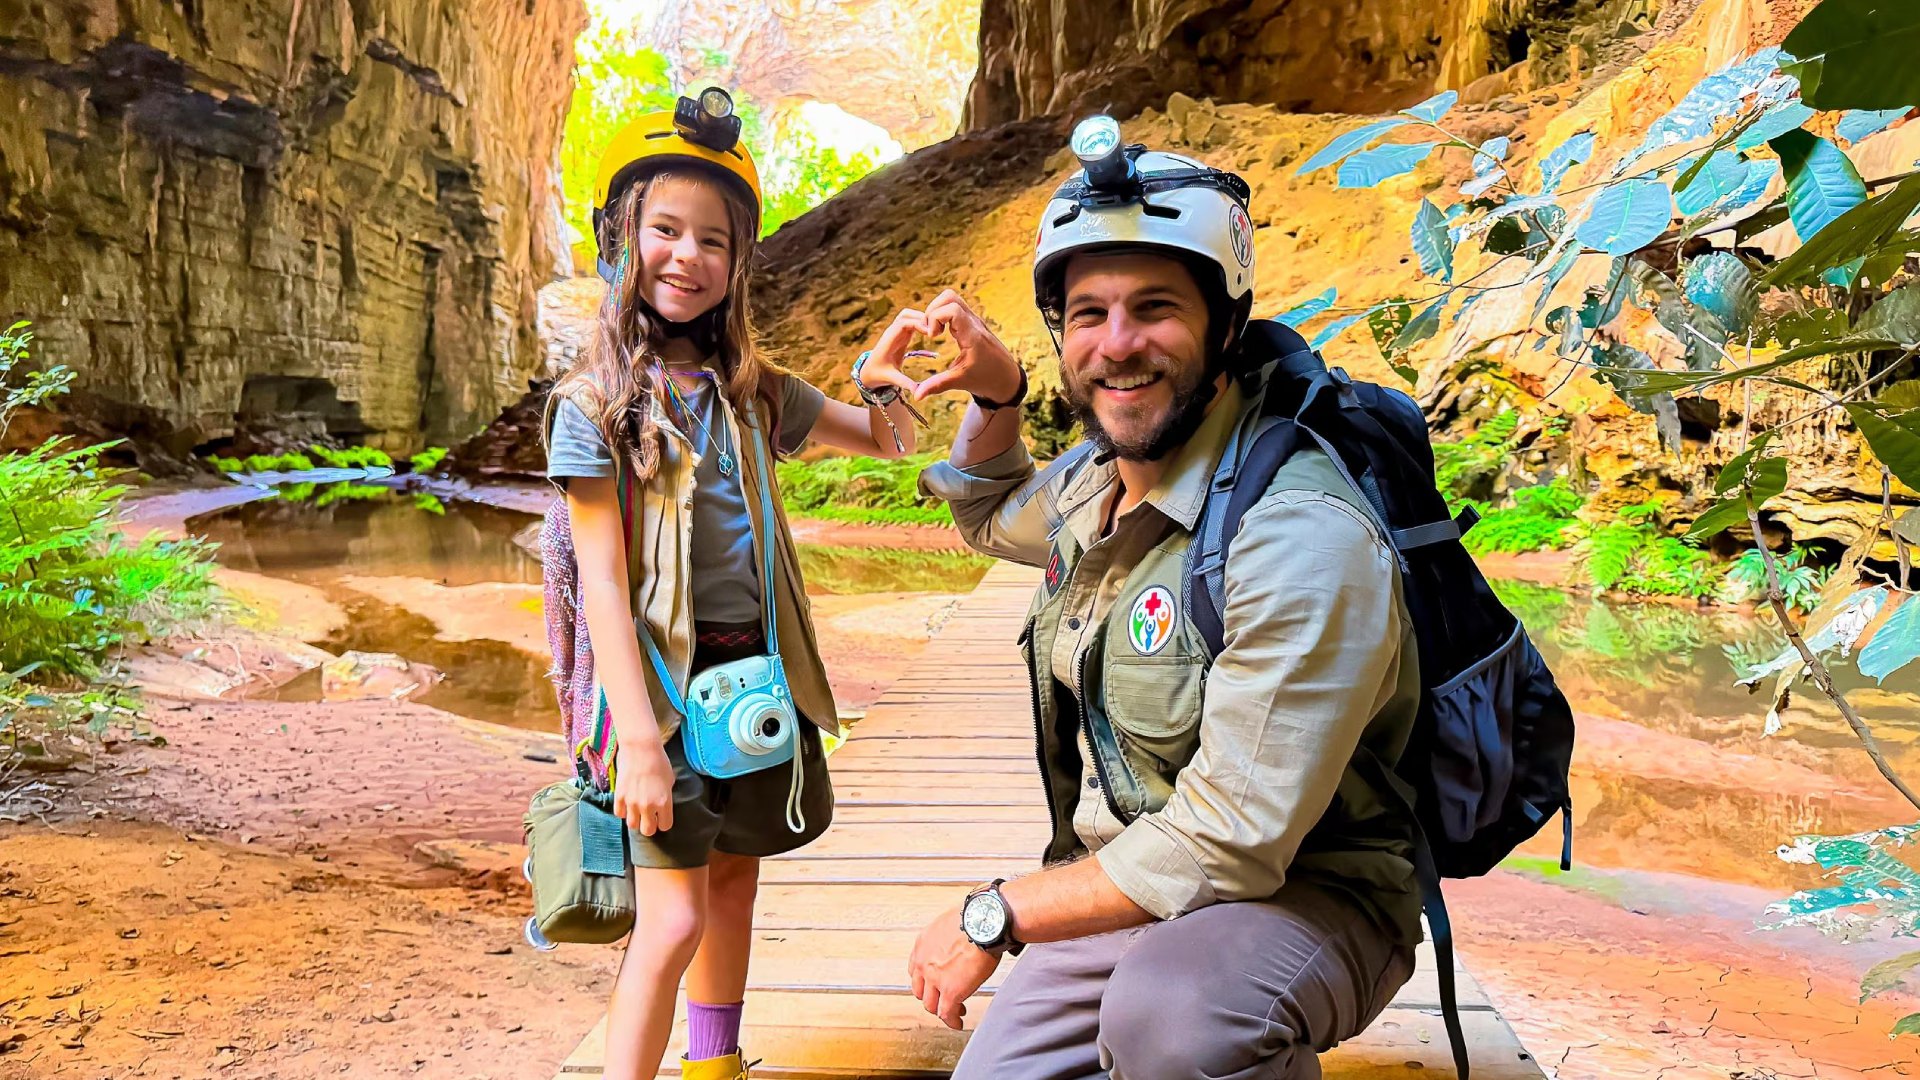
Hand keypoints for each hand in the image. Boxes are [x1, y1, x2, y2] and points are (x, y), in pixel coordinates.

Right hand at [612, 739, 675, 835]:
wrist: (641, 748)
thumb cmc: (659, 761)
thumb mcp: (670, 780)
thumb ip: (665, 796)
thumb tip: (661, 804)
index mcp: (664, 802)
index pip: (665, 826)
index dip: (663, 822)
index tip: (661, 817)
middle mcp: (648, 806)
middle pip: (647, 831)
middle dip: (649, 825)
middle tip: (649, 817)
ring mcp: (632, 803)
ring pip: (632, 825)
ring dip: (635, 819)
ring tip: (637, 810)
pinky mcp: (619, 797)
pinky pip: (619, 813)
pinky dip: (623, 811)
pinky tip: (627, 803)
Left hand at [855, 308, 933, 400]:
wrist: (869, 372)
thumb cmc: (878, 375)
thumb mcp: (891, 379)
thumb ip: (904, 383)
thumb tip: (918, 392)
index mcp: (889, 341)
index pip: (903, 323)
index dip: (917, 323)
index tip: (931, 332)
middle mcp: (892, 333)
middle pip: (906, 315)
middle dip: (922, 318)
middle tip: (937, 329)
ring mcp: (896, 332)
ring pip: (909, 316)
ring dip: (922, 319)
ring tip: (935, 330)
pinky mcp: (901, 335)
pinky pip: (911, 322)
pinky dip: (921, 323)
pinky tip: (932, 332)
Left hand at [907, 905, 999, 1029]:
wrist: (983, 923)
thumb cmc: (975, 919)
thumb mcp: (952, 923)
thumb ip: (949, 936)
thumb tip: (962, 937)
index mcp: (922, 945)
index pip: (915, 970)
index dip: (925, 980)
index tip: (933, 984)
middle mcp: (923, 963)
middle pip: (920, 990)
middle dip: (931, 996)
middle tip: (942, 999)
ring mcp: (935, 979)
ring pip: (931, 1004)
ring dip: (941, 1010)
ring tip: (954, 1012)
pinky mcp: (950, 992)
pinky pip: (946, 1013)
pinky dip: (952, 1021)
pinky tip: (958, 1022)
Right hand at [913, 290, 1023, 404]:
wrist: (1007, 379)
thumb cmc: (987, 379)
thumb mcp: (961, 382)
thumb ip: (937, 386)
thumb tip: (917, 396)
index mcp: (972, 334)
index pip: (951, 309)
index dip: (935, 318)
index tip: (933, 337)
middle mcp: (973, 323)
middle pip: (949, 296)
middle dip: (932, 311)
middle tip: (931, 331)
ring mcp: (974, 321)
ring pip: (952, 299)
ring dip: (937, 311)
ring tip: (935, 331)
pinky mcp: (972, 324)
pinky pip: (955, 308)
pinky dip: (943, 315)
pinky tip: (941, 333)